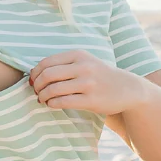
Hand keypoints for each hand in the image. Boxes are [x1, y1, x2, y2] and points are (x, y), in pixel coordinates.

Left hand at [28, 49, 147, 114]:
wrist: (127, 89)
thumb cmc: (100, 76)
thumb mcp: (85, 62)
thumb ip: (63, 64)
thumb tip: (34, 72)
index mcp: (79, 55)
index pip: (47, 62)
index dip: (35, 73)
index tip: (32, 81)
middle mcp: (83, 67)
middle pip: (48, 75)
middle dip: (37, 85)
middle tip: (36, 92)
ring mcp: (88, 84)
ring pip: (54, 90)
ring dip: (43, 96)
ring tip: (42, 99)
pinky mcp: (91, 100)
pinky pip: (63, 102)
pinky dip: (52, 104)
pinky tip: (52, 105)